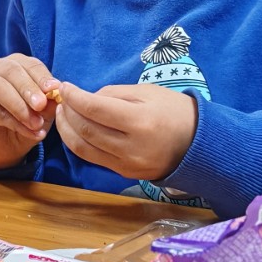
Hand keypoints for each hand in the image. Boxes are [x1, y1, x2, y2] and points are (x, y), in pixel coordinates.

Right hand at [0, 54, 60, 169]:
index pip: (30, 64)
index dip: (42, 76)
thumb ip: (48, 104)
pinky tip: (29, 132)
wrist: (4, 145)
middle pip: (12, 71)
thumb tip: (55, 97)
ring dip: (19, 106)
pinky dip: (14, 122)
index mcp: (17, 64)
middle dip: (28, 88)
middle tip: (41, 104)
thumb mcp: (43, 114)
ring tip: (36, 123)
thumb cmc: (25, 121)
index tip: (54, 88)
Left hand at [55, 82, 197, 179]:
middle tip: (62, 99)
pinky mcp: (125, 173)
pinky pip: (93, 158)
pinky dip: (78, 142)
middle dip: (68, 112)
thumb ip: (112, 94)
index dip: (74, 97)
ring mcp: (128, 164)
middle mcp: (132, 147)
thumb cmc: (174, 110)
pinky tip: (74, 129)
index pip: (94, 109)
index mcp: (140, 121)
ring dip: (67, 129)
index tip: (64, 87)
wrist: (200, 144)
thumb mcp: (146, 92)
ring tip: (62, 113)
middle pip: (86, 129)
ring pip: (83, 147)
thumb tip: (84, 98)